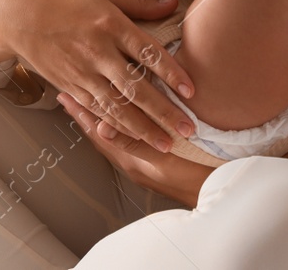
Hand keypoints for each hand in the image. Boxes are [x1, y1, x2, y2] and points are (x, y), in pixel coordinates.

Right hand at [3, 0, 199, 149]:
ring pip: (117, 107)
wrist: (16, 16)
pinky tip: (132, 138)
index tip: (192, 92)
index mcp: (109, 24)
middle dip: (164, 113)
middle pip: (136, 88)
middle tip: (188, 130)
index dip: (172, 73)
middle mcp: (97, 51)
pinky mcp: (69, 86)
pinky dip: (115, 127)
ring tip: (166, 144)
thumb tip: (173, 4)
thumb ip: (139, 3)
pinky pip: (96, 111)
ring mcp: (81, 73)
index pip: (148, 52)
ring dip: (143, 129)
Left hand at [56, 91, 213, 207]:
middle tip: (66, 95)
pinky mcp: (157, 160)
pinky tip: (123, 115)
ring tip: (85, 99)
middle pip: (102, 134)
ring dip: (100, 116)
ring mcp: (144, 163)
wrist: (222, 192)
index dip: (81, 114)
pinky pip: (130, 138)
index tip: (65, 96)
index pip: (99, 133)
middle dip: (84, 113)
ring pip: (115, 135)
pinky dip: (121, 123)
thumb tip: (103, 129)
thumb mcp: (164, 159)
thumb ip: (134, 144)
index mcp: (131, 160)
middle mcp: (132, 162)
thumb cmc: (197, 175)